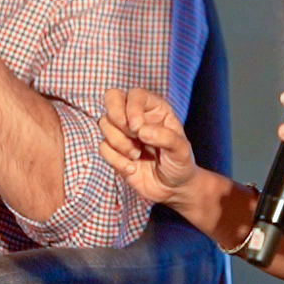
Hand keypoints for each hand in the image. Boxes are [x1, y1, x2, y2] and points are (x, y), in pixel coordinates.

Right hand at [99, 88, 200, 204]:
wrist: (172, 188)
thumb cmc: (180, 164)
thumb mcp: (181, 151)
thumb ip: (166, 138)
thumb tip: (141, 130)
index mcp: (155, 109)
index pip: (135, 94)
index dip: (132, 108)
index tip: (138, 128)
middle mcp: (136, 116)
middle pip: (112, 97)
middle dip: (116, 116)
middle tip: (130, 133)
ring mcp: (123, 132)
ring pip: (104, 123)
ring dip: (119, 142)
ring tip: (137, 155)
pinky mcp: (114, 150)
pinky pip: (103, 147)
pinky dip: (116, 160)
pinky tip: (132, 168)